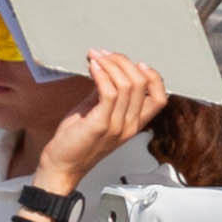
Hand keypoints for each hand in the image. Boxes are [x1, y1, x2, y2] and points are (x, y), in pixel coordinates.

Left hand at [30, 50, 163, 196]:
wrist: (61, 166)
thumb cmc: (76, 142)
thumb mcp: (98, 114)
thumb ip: (106, 94)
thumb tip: (106, 69)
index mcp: (135, 123)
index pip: (160, 97)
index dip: (153, 76)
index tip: (136, 62)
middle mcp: (130, 125)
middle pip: (142, 83)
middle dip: (123, 62)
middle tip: (104, 54)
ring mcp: (118, 126)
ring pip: (127, 85)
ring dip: (110, 65)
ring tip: (96, 57)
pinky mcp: (101, 125)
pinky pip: (109, 92)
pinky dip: (102, 74)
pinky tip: (92, 67)